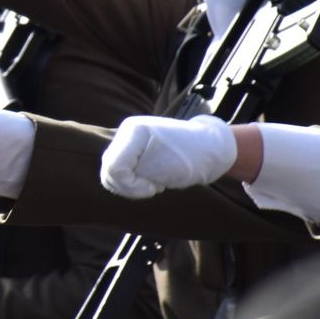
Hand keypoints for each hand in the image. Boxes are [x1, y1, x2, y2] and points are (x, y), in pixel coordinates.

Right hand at [100, 114, 235, 198]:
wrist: (209, 150)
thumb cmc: (189, 157)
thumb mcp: (159, 167)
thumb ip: (129, 170)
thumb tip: (109, 174)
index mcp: (132, 131)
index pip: (114, 167)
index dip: (131, 185)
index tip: (154, 187)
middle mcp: (126, 132)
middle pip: (109, 170)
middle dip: (130, 186)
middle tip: (154, 186)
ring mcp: (128, 140)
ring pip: (111, 173)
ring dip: (131, 185)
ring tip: (153, 183)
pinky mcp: (132, 150)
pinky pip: (119, 172)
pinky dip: (132, 182)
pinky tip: (150, 180)